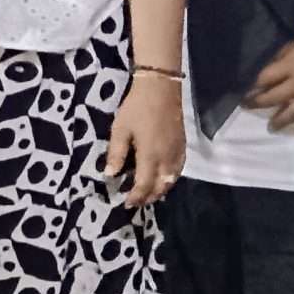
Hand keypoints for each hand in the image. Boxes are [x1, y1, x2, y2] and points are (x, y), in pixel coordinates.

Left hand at [104, 70, 184, 206]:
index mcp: (150, 156)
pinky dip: (171, 179)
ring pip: (172, 180)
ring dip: (161, 190)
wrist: (161, 89)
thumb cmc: (136, 108)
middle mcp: (166, 158)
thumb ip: (116, 153)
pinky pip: (179, 170)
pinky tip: (164, 179)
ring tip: (148, 194)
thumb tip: (110, 175)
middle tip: (136, 202)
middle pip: (160, 186)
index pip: (144, 185)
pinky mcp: (183, 146)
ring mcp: (177, 153)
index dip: (136, 197)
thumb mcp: (120, 129)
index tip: (126, 204)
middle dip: (148, 197)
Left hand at [253, 24, 293, 135]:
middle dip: (259, 103)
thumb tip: (273, 63)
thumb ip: (285, 53)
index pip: (265, 79)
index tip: (244, 91)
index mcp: (291, 66)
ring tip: (273, 127)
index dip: (253, 86)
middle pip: (276, 98)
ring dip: (283, 120)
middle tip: (248, 108)